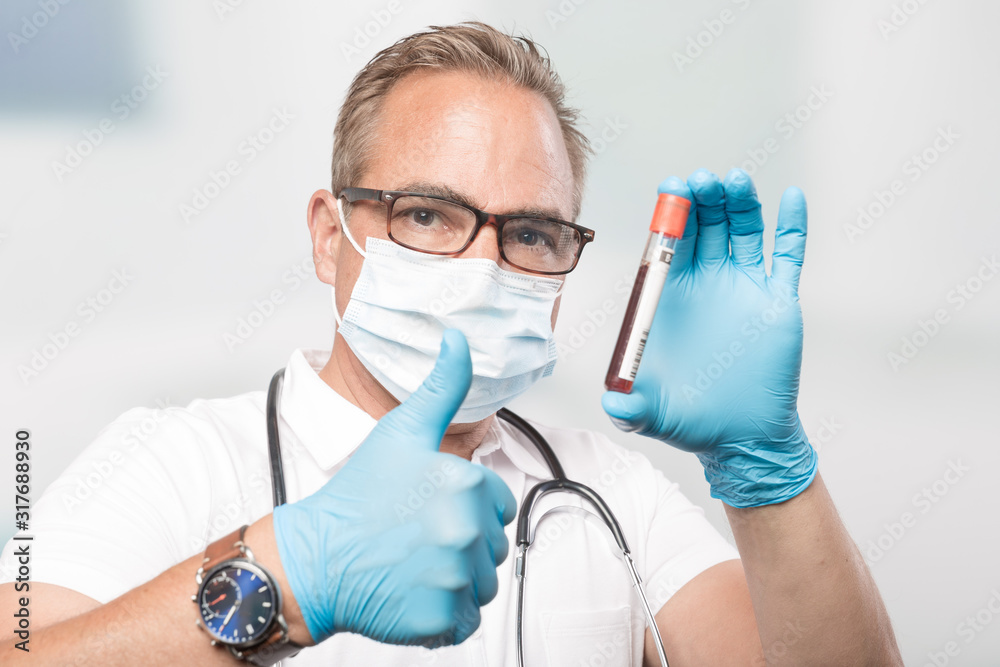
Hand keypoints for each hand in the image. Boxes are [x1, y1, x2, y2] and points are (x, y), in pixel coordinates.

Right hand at [273, 329, 516, 645]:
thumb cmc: (358, 496)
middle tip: (416, 535)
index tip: (430, 507)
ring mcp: (455, 578)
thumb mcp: (402, 431)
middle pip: (491, 544)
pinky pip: (465, 620)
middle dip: (462, 542)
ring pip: (482, 583)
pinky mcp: (442, 618)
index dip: (466, 505)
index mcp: (468, 485)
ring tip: (414, 563)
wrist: (316, 557)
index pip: (497, 503)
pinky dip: (444, 614)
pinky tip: (412, 592)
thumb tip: (459, 340)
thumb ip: (442, 387)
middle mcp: (468, 531)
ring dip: (455, 579)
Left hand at [602, 168, 816, 507]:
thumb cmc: (691, 420)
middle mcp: (708, 283)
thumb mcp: (650, 414)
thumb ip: (629, 407)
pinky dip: (791, 226)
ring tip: (734, 180)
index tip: (671, 188)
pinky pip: (788, 256)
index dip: (670, 215)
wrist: (740, 438)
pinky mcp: (778, 300)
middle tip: (701, 181)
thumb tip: (612, 402)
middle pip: (706, 226)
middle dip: (703, 199)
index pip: (669, 243)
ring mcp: (744, 288)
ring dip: (741, 202)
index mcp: (672, 296)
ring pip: (744, 231)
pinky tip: (791, 198)